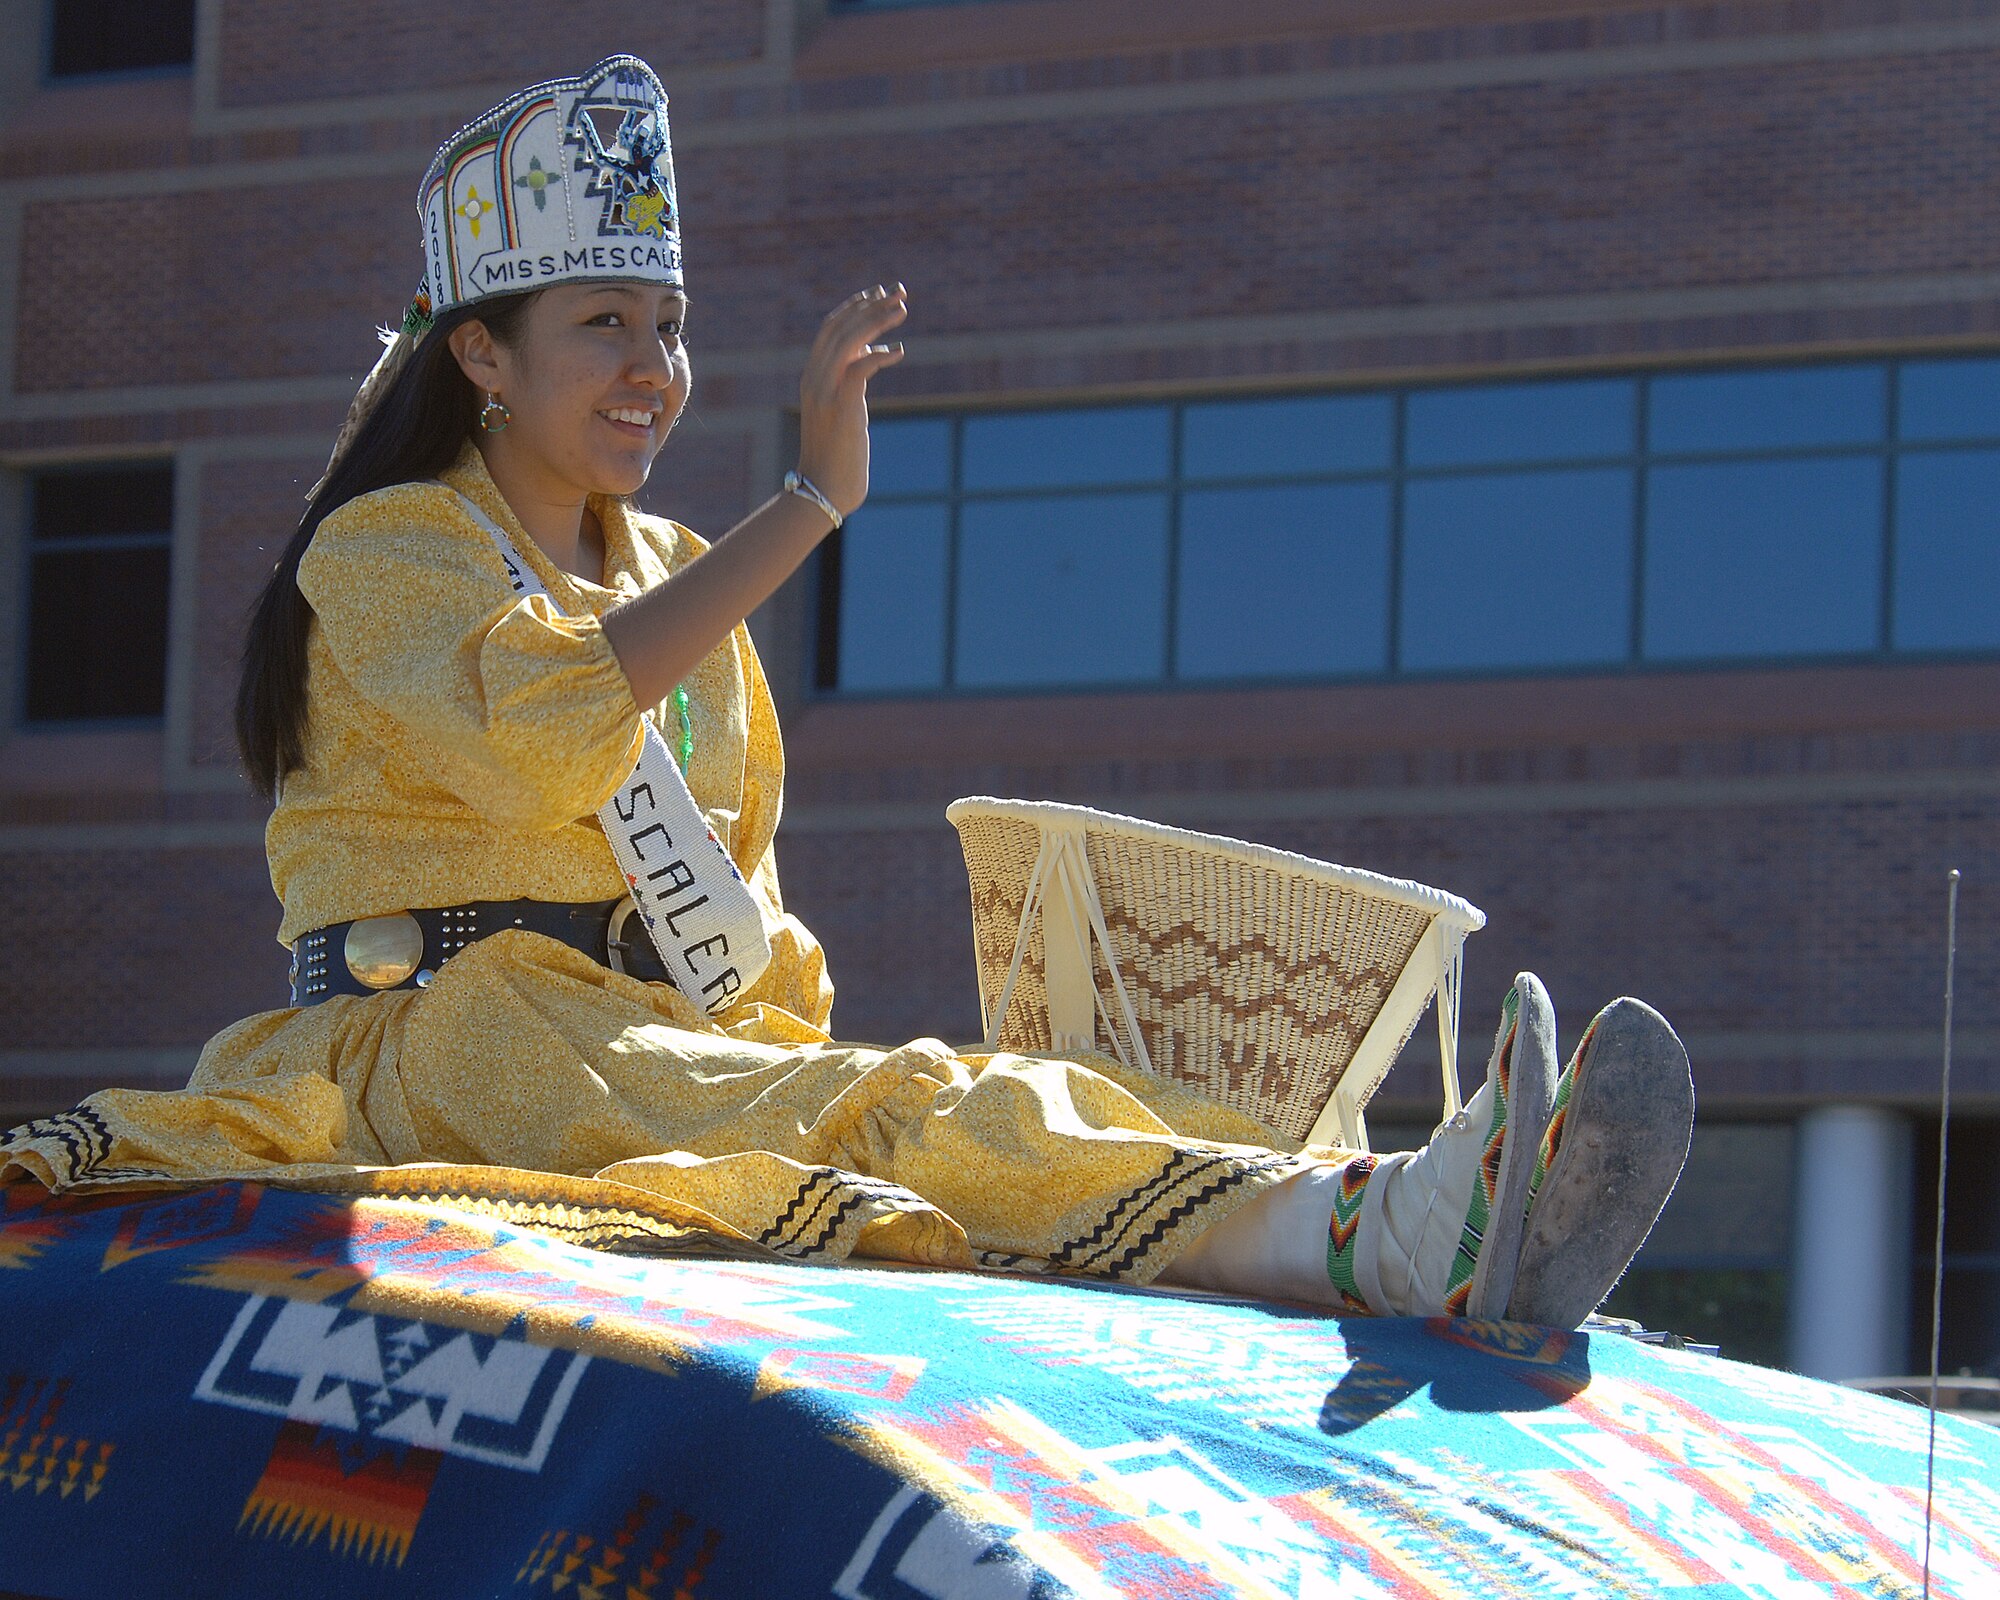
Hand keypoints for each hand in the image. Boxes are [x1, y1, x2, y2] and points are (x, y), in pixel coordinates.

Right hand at [796, 284, 907, 519]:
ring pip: (848, 340)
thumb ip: (853, 379)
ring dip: (877, 320)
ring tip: (903, 309)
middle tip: (899, 293)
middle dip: (871, 305)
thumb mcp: (846, 408)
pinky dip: (880, 355)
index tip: (880, 294)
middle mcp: (814, 378)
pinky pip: (860, 368)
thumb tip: (875, 351)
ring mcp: (825, 392)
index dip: (855, 307)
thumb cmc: (838, 455)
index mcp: (812, 377)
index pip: (831, 328)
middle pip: (840, 326)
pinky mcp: (841, 407)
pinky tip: (900, 352)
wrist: (823, 490)